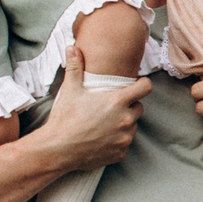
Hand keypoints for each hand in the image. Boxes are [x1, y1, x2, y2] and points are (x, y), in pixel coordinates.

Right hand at [35, 47, 147, 168]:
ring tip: (104, 123)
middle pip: (138, 108)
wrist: (57, 150)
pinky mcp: (120, 153)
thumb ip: (75, 67)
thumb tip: (72, 48)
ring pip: (132, 126)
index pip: (145, 88)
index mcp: (117, 102)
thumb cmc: (65, 119)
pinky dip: (117, 141)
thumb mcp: (70, 90)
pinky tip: (101, 138)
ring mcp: (124, 138)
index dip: (142, 84)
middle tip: (111, 107)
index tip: (137, 85)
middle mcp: (125, 120)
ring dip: (123, 123)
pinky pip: (124, 143)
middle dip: (128, 105)